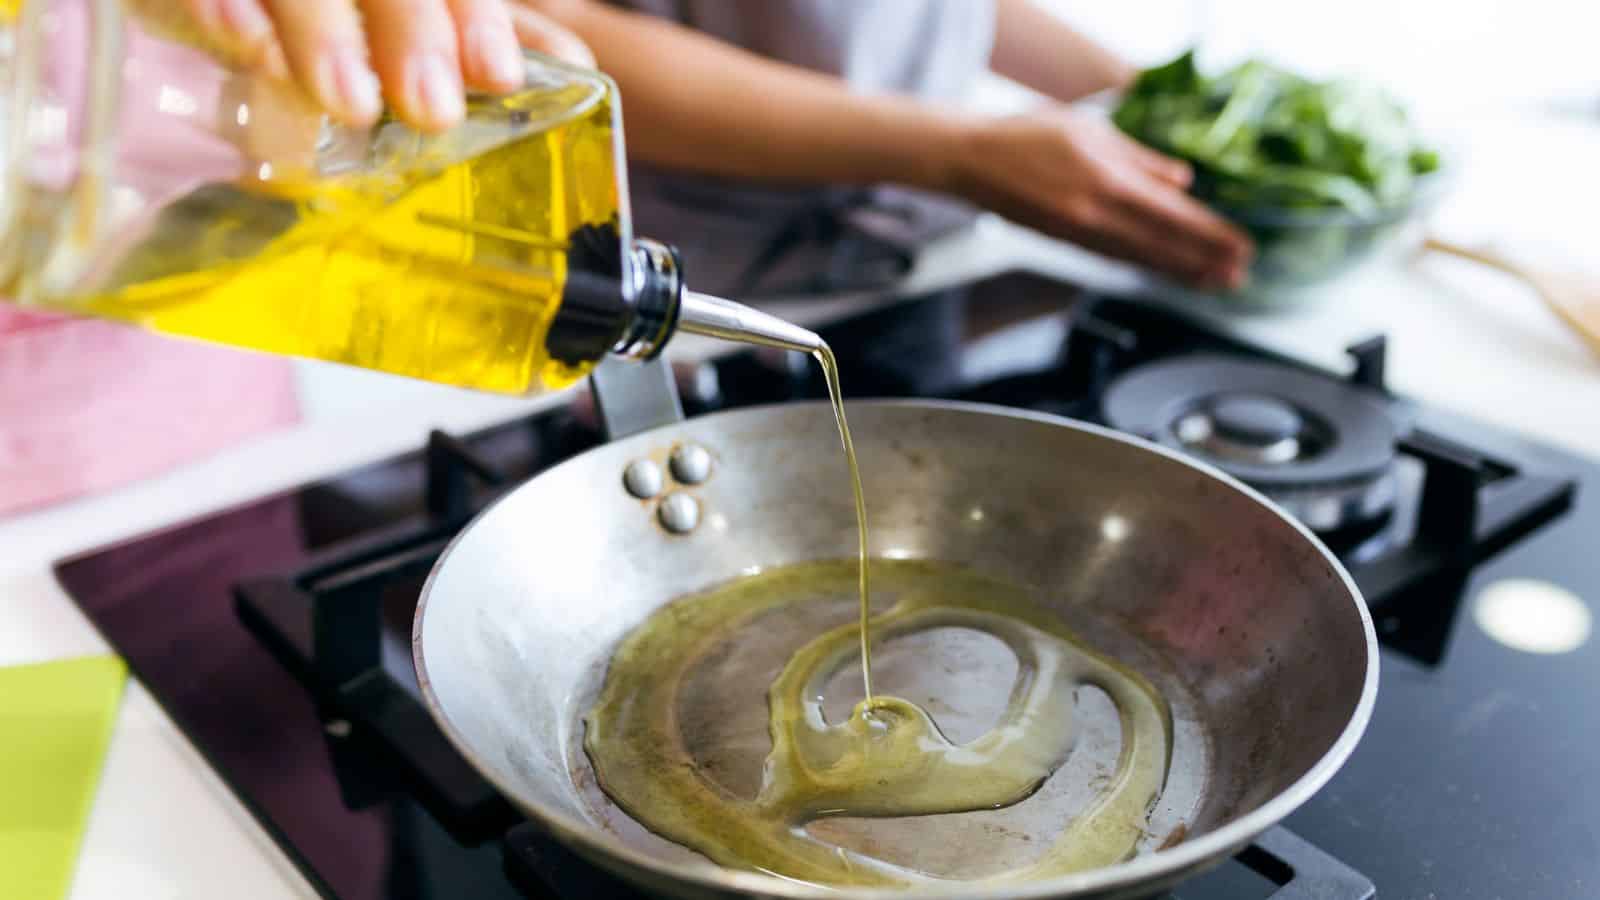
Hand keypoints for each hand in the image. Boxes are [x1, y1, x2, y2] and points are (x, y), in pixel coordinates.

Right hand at [180, 0, 594, 131]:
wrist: (251, 3)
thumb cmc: (355, 6)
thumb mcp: (424, 6)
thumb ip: (484, 29)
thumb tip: (579, 68)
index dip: (472, 18)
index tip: (495, 79)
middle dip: (409, 30)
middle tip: (429, 110)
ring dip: (320, 29)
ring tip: (349, 104)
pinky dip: (215, 4)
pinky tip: (242, 45)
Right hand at [946, 110, 1251, 288]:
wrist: (972, 160)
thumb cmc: (1028, 136)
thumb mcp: (1092, 131)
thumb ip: (1140, 158)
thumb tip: (1183, 180)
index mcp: (1108, 181)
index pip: (1173, 215)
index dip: (1210, 235)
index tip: (1240, 247)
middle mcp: (1097, 214)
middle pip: (1162, 245)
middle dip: (1203, 262)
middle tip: (1239, 276)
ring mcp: (1080, 232)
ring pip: (1140, 257)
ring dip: (1179, 271)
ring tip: (1213, 282)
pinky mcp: (1065, 240)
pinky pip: (1115, 257)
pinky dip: (1145, 265)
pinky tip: (1164, 271)